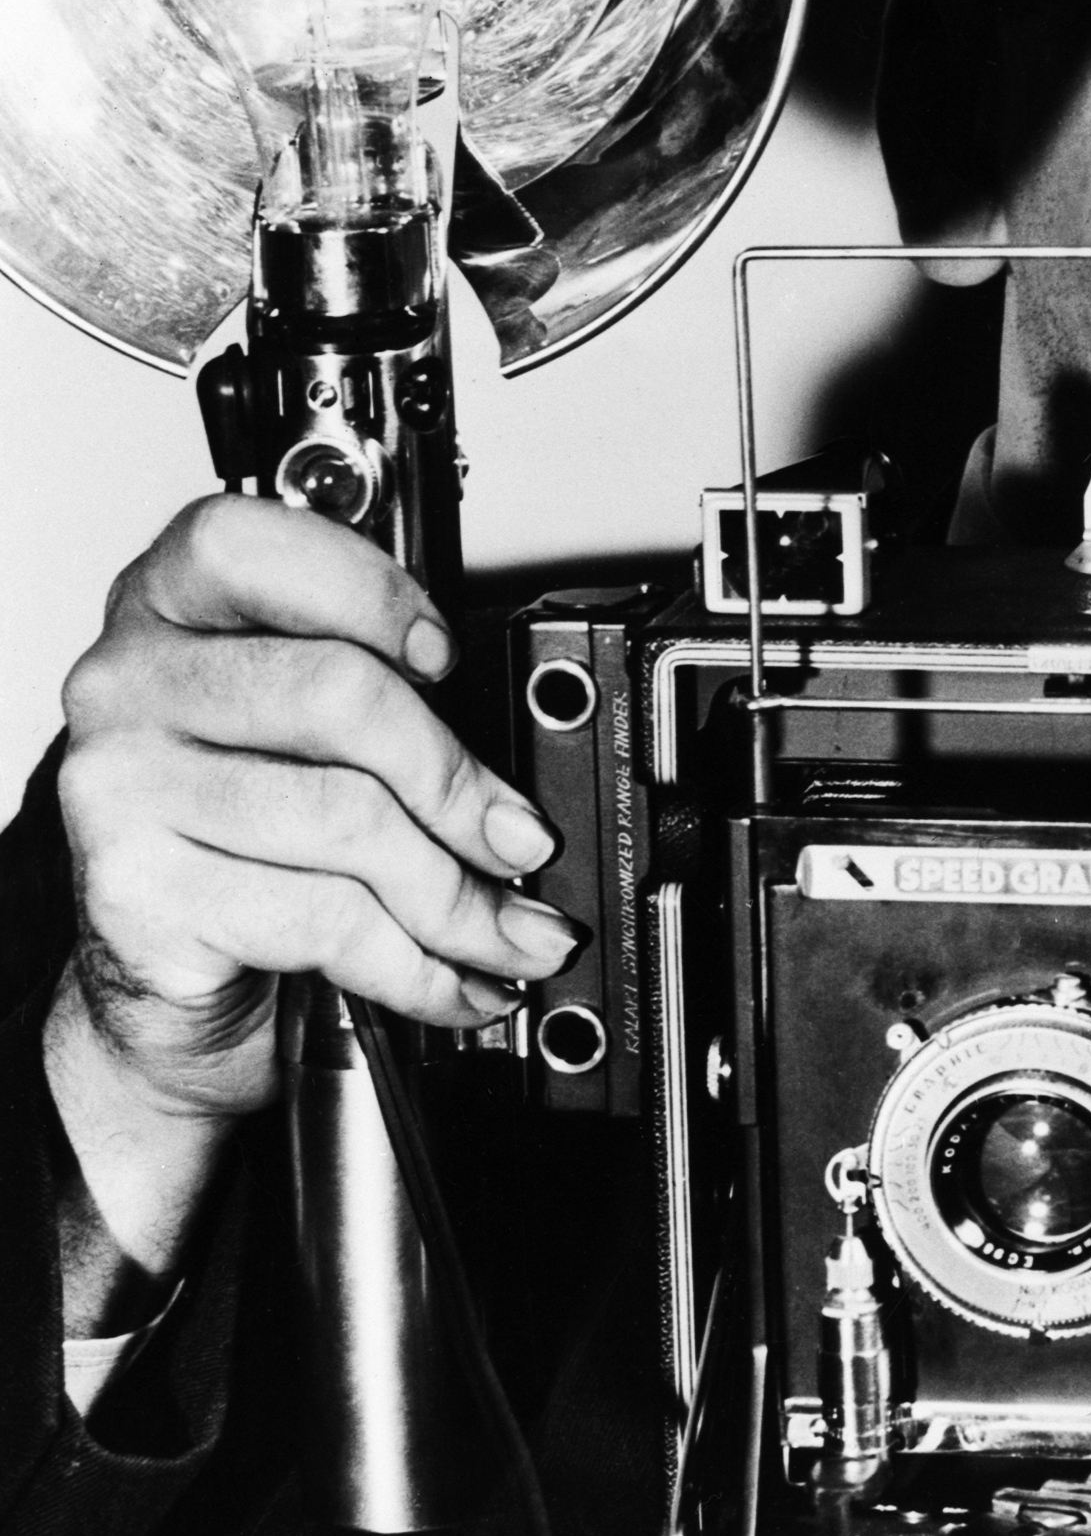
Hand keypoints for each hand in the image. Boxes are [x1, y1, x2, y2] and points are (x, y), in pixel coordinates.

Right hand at [45, 496, 575, 1327]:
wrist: (167, 990)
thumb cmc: (247, 844)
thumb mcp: (309, 747)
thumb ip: (382, 710)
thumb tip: (513, 785)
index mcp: (167, 608)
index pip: (253, 546)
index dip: (371, 592)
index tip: (449, 660)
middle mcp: (129, 683)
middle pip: (337, 692)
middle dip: (460, 783)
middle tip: (525, 841)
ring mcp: (120, 786)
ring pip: (347, 819)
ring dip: (457, 898)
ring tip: (509, 933)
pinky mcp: (137, 891)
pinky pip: (322, 918)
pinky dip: (415, 964)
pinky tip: (451, 980)